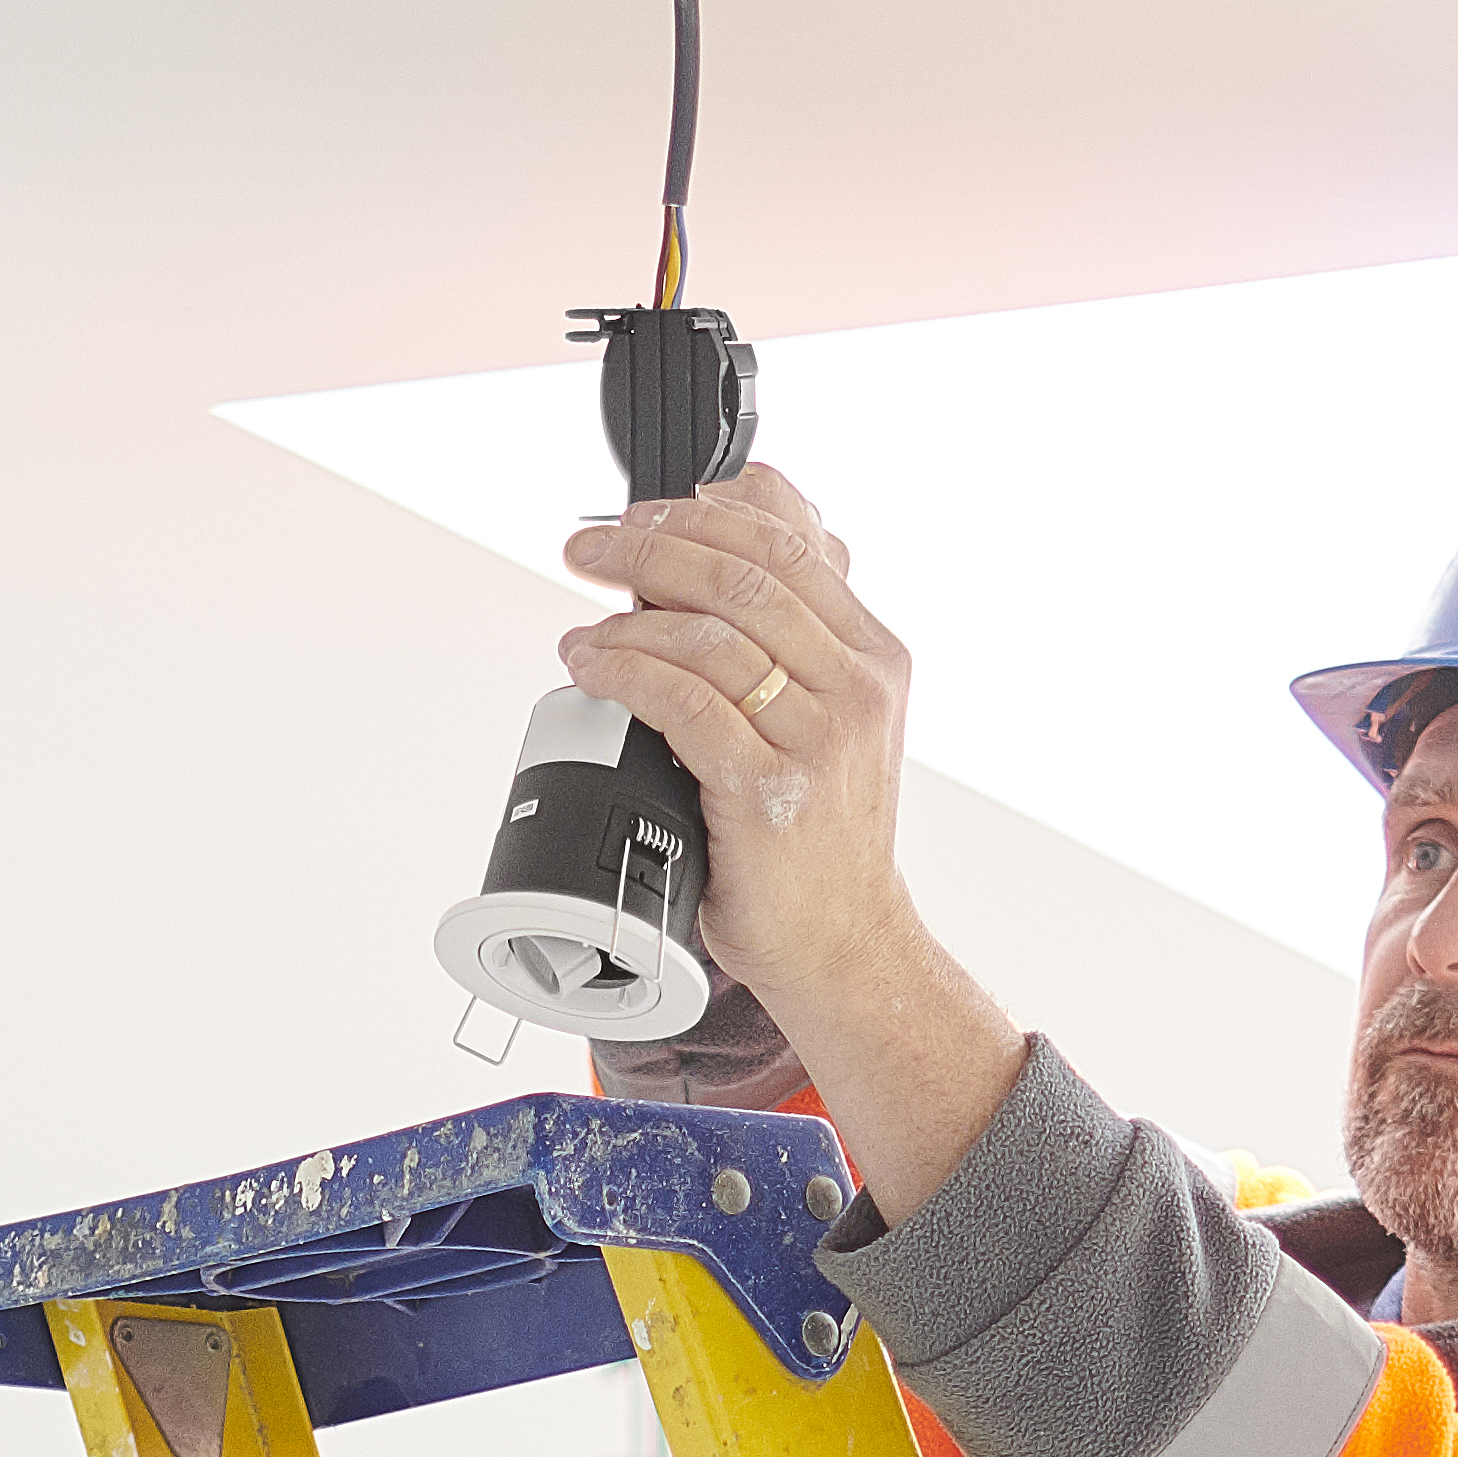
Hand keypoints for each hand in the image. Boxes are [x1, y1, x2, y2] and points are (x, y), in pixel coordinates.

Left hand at [555, 468, 1019, 1222]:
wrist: (844, 942)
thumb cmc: (821, 831)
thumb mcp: (830, 715)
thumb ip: (796, 629)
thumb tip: (743, 519)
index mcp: (875, 656)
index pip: (790, 544)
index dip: (701, 515)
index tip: (639, 515)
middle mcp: (859, 688)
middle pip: (745, 575)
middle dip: (651, 547)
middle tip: (588, 548)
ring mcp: (820, 740)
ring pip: (712, 634)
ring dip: (628, 615)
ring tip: (581, 623)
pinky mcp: (771, 792)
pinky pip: (685, 704)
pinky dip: (625, 673)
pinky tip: (592, 668)